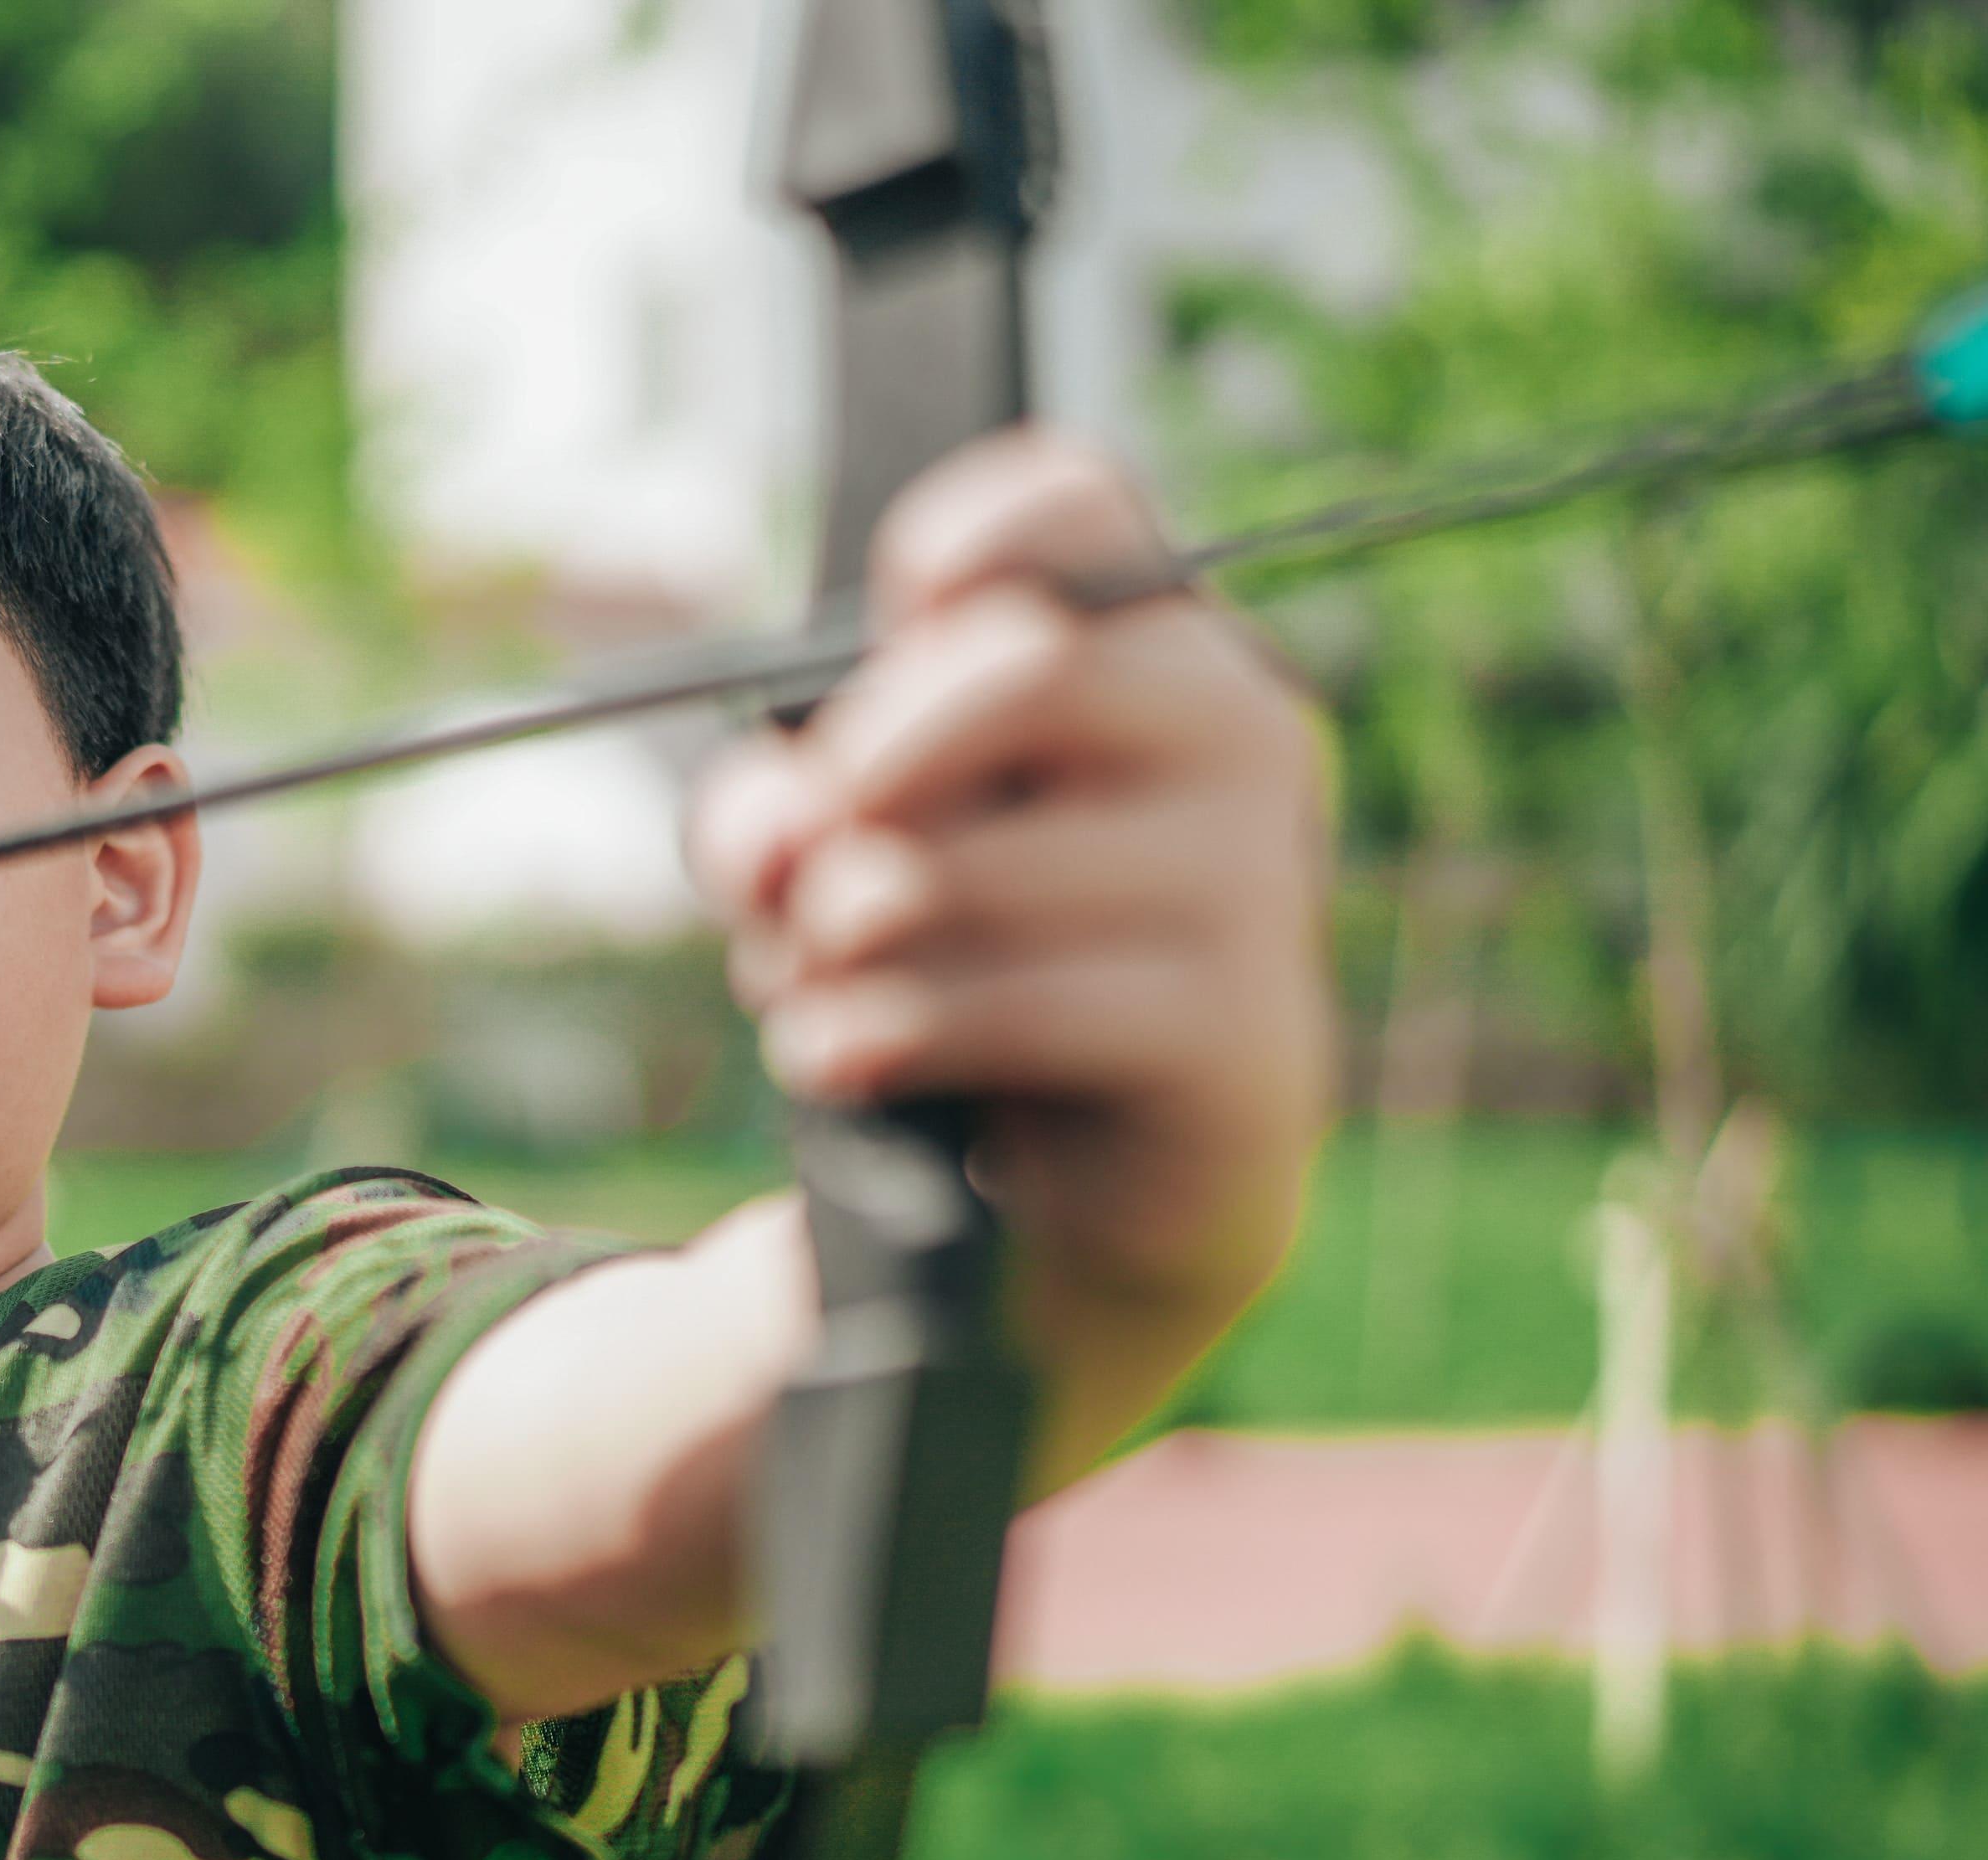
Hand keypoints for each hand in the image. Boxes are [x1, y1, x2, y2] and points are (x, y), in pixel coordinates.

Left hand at [693, 432, 1334, 1324]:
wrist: (1076, 1190)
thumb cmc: (957, 964)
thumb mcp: (830, 863)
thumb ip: (769, 819)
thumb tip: (784, 836)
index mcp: (1146, 648)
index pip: (1085, 506)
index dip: (974, 527)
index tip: (901, 603)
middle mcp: (1234, 734)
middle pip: (1023, 668)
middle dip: (862, 776)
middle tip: (798, 876)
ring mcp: (1254, 883)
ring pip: (976, 864)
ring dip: (836, 942)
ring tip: (811, 992)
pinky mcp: (1239, 1034)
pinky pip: (1014, 1004)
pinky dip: (883, 1033)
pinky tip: (841, 1057)